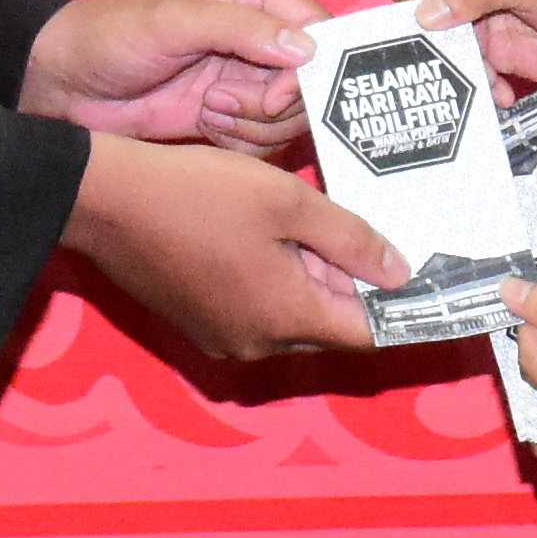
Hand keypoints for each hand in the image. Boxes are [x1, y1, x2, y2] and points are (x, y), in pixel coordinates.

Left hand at [24, 0, 316, 152]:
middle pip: (312, 82)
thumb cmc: (112, 34)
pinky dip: (242, 141)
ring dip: (255, 124)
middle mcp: (262, 33)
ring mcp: (249, 76)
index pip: (320, 29)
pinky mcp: (234, 113)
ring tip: (208, 112)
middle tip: (220, 103)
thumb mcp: (174, 20)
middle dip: (274, 104)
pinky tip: (205, 127)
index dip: (310, 68)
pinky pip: (268, 139)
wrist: (66, 83)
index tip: (273, 95)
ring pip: (293, 116)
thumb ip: (240, 29)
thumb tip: (306, 49)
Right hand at [63, 132, 405, 359]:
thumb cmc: (198, 193)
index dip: (403, 310)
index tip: (430, 288)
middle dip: (356, 284)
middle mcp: (256, 344)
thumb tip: (400, 272)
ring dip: (316, 279)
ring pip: (293, 316)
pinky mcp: (198, 321)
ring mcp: (223, 336)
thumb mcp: (288, 202)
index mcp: (285, 320)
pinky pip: (258, 310)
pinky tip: (278, 234)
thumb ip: (351, 239)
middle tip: (377, 234)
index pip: (367, 332)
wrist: (105, 201)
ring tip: (325, 224)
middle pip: (331, 324)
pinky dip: (279, 280)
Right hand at [391, 0, 536, 101]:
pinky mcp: (487, 48)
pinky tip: (501, 92)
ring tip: (484, 85)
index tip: (434, 34)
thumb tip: (425, 13)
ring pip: (435, 49)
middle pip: (416, 16)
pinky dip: (476, 86)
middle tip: (453, 69)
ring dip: (455, 72)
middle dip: (432, 46)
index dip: (416, 8)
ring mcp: (473, 14)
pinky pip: (461, 71)